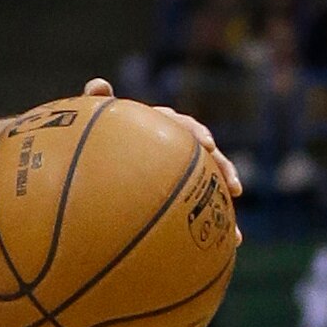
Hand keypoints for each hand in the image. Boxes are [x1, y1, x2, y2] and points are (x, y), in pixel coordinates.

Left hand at [82, 79, 241, 244]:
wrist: (92, 174)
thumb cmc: (91, 144)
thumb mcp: (93, 126)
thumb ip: (96, 106)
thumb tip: (97, 83)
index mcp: (157, 129)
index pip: (182, 126)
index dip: (196, 133)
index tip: (205, 144)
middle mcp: (174, 150)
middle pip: (206, 157)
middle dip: (222, 169)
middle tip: (231, 184)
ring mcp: (180, 174)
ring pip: (210, 184)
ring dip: (224, 202)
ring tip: (235, 223)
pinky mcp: (181, 197)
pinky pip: (202, 211)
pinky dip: (218, 226)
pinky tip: (232, 244)